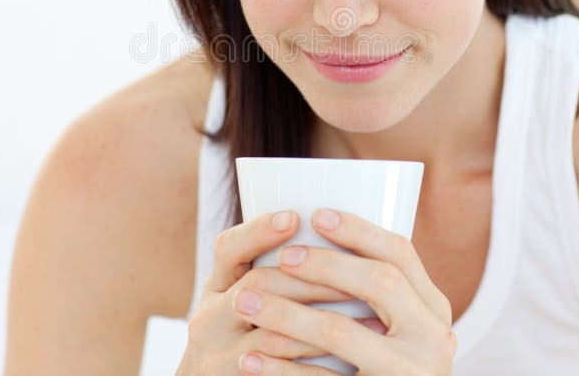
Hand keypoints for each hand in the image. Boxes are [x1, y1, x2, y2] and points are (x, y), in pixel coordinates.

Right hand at [176, 209, 377, 374]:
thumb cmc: (244, 345)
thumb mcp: (245, 309)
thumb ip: (278, 280)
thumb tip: (340, 233)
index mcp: (218, 289)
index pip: (229, 248)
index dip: (259, 231)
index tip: (294, 217)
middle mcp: (208, 319)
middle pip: (258, 285)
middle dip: (313, 278)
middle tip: (358, 277)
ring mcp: (216, 357)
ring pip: (273, 334)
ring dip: (324, 324)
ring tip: (370, 319)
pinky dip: (317, 368)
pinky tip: (349, 363)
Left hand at [232, 208, 456, 374]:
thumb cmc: (391, 365)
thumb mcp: (406, 328)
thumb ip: (381, 292)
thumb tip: (319, 230)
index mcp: (433, 310)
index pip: (400, 254)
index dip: (359, 230)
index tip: (317, 215)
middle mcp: (432, 340)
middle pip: (378, 282)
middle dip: (325, 263)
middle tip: (283, 256)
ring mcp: (407, 374)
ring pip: (340, 331)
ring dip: (285, 312)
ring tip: (244, 300)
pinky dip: (280, 369)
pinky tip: (250, 360)